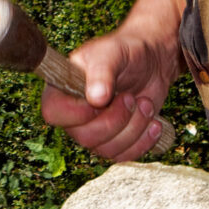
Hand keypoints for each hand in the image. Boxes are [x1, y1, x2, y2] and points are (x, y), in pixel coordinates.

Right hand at [44, 0, 181, 161]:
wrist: (152, 62)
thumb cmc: (125, 52)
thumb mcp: (112, 53)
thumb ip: (102, 72)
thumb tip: (95, 98)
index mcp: (62, 89)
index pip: (54, 113)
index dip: (78, 113)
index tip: (102, 99)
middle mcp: (74, 115)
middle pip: (85, 137)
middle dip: (116, 119)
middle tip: (131, 97)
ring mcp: (95, 131)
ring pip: (108, 149)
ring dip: (134, 128)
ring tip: (146, 103)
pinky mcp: (116, 142)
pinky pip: (125, 156)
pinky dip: (144, 140)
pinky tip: (155, 122)